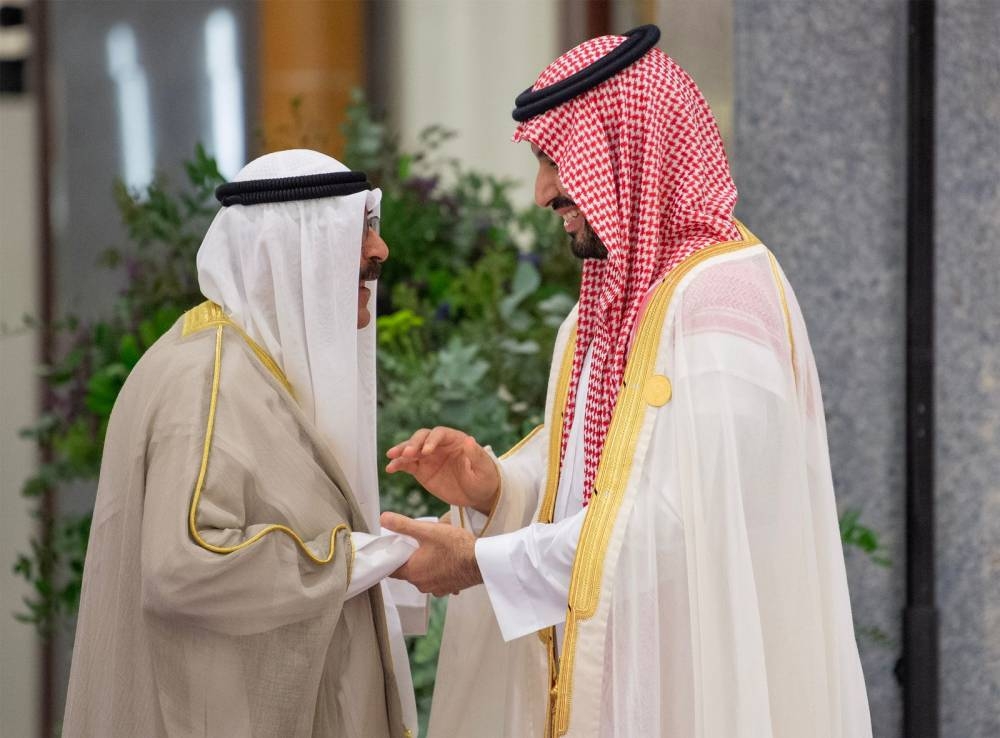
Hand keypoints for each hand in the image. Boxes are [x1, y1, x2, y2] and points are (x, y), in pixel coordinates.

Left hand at [381, 512, 481, 596]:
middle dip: (410, 558)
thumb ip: (403, 525)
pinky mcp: (449, 588)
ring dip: (425, 565)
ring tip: (434, 550)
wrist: (481, 561)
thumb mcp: (427, 530)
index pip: (391, 569)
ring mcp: (436, 588)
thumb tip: (384, 518)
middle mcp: (422, 584)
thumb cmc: (457, 547)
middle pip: (407, 571)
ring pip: (423, 576)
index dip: (391, 557)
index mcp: (413, 572)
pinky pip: (438, 580)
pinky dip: (439, 571)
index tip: (394, 547)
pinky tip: (446, 560)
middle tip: (416, 544)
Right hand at [385, 427, 499, 513]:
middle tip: (407, 454)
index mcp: (455, 440)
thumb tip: (470, 440)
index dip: (432, 440)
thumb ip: (476, 456)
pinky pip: (407, 465)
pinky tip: (390, 468)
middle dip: (413, 444)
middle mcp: (439, 445)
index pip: (440, 434)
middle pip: (422, 438)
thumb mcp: (484, 469)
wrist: (478, 494)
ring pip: (411, 449)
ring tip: (391, 457)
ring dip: (401, 451)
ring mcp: (429, 457)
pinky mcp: (421, 470)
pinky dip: (398, 465)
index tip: (426, 452)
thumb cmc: (484, 478)